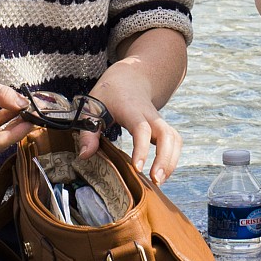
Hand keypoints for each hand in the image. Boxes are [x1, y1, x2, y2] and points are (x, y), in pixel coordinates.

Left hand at [86, 63, 181, 185]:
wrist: (130, 78)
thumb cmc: (108, 95)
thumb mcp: (92, 107)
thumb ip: (88, 132)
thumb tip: (85, 156)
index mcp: (131, 109)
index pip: (141, 129)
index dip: (141, 149)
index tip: (138, 169)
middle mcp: (150, 115)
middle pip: (166, 135)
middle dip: (165, 158)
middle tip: (156, 180)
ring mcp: (159, 121)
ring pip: (174, 139)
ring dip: (171, 161)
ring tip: (159, 182)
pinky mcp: (163, 128)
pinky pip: (175, 142)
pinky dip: (172, 158)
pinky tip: (162, 173)